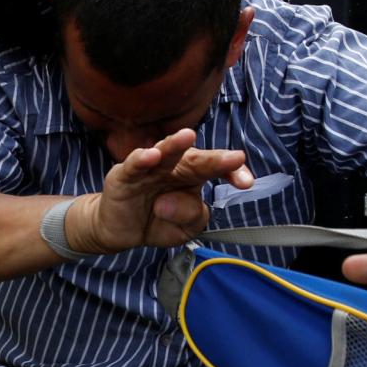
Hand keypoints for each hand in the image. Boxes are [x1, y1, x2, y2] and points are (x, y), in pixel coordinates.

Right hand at [64, 129, 249, 253]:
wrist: (121, 230)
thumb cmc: (158, 222)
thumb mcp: (184, 229)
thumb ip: (191, 217)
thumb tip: (168, 204)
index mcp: (194, 176)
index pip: (216, 170)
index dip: (232, 172)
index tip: (246, 182)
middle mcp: (174, 167)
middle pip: (196, 160)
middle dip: (214, 159)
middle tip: (234, 158)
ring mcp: (149, 169)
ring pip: (164, 154)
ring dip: (175, 145)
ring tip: (187, 136)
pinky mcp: (124, 176)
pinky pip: (133, 166)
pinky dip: (140, 159)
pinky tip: (150, 155)